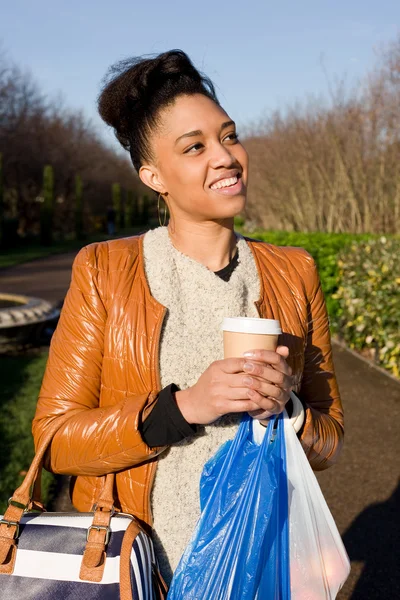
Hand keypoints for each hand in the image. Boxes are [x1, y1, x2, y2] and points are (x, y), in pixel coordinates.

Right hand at [175, 347, 292, 425]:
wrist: (192, 404)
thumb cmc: (208, 385)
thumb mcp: (217, 371)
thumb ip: (233, 366)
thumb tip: (255, 358)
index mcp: (218, 367)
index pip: (242, 362)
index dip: (257, 364)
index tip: (270, 366)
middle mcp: (218, 378)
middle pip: (247, 377)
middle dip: (263, 379)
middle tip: (276, 381)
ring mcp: (219, 393)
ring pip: (247, 391)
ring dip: (262, 392)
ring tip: (272, 392)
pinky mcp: (221, 406)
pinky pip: (243, 405)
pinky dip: (255, 404)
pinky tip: (263, 403)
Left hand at [243, 346, 293, 422]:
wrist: (261, 401)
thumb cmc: (262, 379)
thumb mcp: (264, 367)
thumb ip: (268, 356)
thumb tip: (283, 347)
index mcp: (285, 370)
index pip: (278, 360)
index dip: (264, 355)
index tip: (246, 353)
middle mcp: (287, 383)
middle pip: (278, 376)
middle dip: (261, 370)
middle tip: (245, 366)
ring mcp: (283, 397)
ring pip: (275, 391)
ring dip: (259, 385)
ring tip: (245, 380)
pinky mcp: (277, 409)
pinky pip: (270, 405)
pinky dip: (259, 399)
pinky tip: (249, 393)